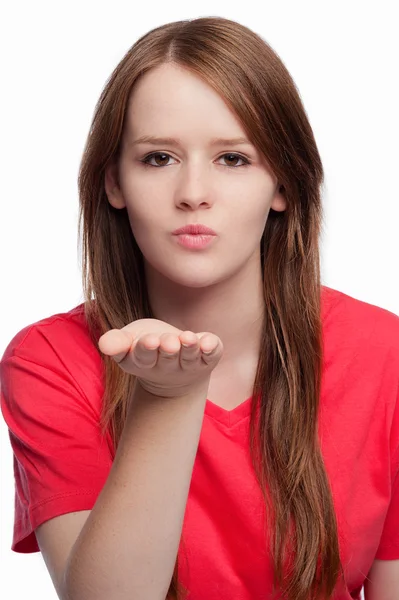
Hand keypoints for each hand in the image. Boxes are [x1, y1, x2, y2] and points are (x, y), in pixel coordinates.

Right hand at [98, 318, 223, 396]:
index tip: (149, 341)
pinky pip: (212, 355)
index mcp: (143, 362)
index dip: (146, 349)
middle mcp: (167, 366)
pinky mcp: (208, 358)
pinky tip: (209, 342)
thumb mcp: (128, 342)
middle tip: (169, 342)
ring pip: (190, 357)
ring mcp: (189, 364)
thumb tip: (104, 343)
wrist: (174, 367)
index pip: (143, 357)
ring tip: (188, 338)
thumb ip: (116, 342)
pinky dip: (212, 348)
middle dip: (168, 349)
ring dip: (190, 348)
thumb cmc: (146, 347)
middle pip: (167, 358)